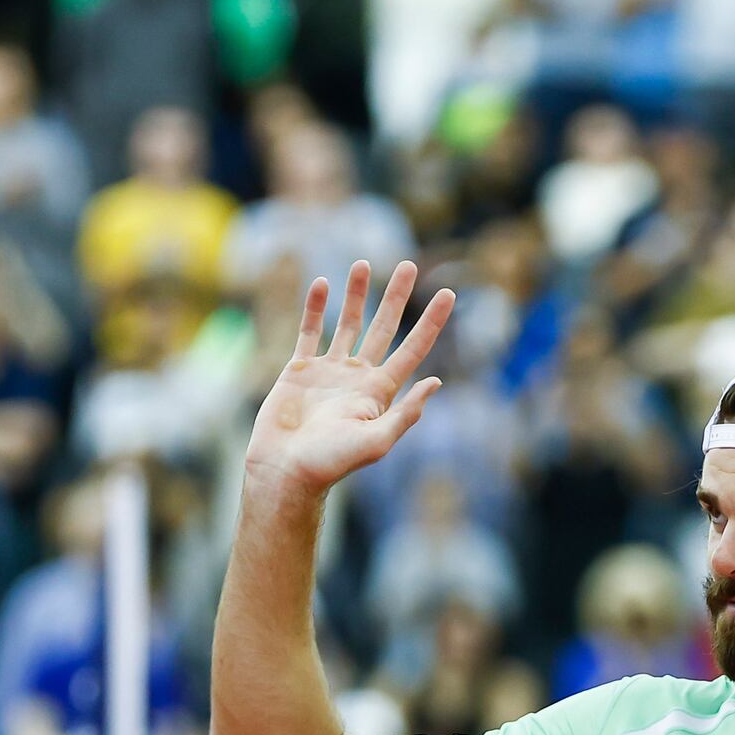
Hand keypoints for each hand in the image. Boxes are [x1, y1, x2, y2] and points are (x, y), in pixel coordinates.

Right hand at [243, 259, 451, 495]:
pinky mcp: (299, 369)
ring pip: (347, 323)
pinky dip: (314, 307)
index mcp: (381, 391)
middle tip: (410, 265)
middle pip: (384, 327)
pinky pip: (309, 331)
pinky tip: (321, 284)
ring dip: (357, 294)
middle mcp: (358, 376)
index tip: (449, 293)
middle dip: (397, 297)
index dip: (431, 322)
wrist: (286, 470)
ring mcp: (329, 371)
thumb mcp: (377, 441)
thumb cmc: (332, 462)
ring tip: (364, 264)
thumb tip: (436, 382)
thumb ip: (406, 413)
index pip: (413, 349)